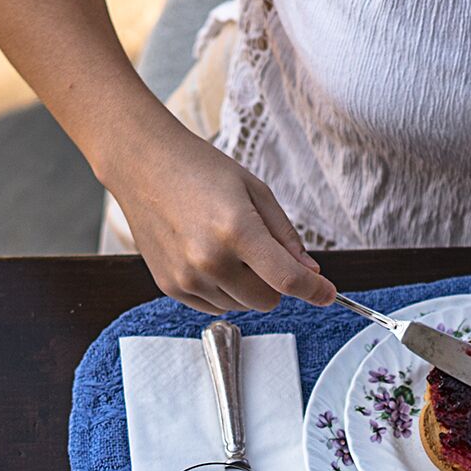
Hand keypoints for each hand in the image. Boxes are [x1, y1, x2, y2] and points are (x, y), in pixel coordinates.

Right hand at [105, 129, 334, 314]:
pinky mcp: (171, 286)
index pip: (287, 280)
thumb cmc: (200, 171)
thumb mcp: (254, 191)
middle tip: (258, 248)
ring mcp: (187, 277)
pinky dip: (221, 290)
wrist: (143, 164)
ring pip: (242, 306)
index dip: (315, 291)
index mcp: (237, 230)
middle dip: (273, 282)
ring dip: (245, 286)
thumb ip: (285, 236)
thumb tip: (309, 273)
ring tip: (225, 246)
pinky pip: (215, 306)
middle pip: (267, 301)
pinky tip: (207, 256)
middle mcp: (210, 260)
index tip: (327, 294)